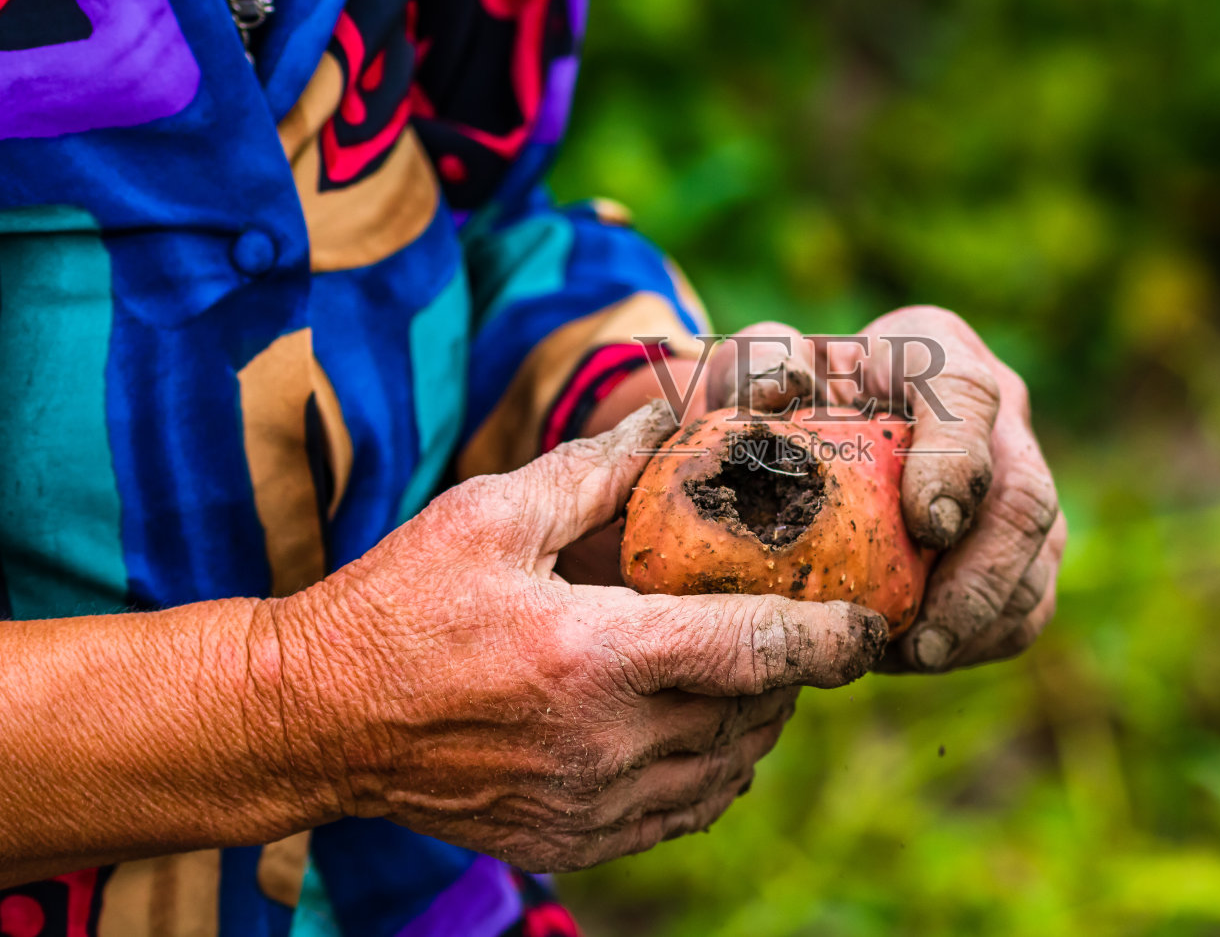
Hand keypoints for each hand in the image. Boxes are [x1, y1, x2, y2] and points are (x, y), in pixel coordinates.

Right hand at [271, 401, 887, 871]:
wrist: (313, 720)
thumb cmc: (396, 606)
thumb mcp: (489, 515)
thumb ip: (595, 471)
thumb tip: (668, 421)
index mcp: (593, 654)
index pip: (754, 650)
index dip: (829, 637)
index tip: (868, 623)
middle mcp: (605, 741)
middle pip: (754, 712)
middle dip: (791, 670)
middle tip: (793, 622)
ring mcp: (590, 801)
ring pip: (728, 767)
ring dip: (756, 721)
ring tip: (749, 671)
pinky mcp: (572, 836)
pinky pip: (683, 812)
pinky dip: (713, 772)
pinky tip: (703, 731)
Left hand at [705, 308, 1062, 672]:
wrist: (803, 423)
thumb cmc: (777, 396)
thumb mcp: (755, 367)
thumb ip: (760, 363)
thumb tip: (777, 390)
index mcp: (932, 349)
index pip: (966, 392)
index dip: (958, 461)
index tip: (927, 526)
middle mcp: (993, 410)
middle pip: (1023, 494)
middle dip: (981, 577)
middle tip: (921, 637)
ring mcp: (1016, 473)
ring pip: (1037, 554)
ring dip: (982, 619)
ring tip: (913, 655)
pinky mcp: (1018, 538)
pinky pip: (1026, 598)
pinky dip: (983, 637)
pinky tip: (920, 656)